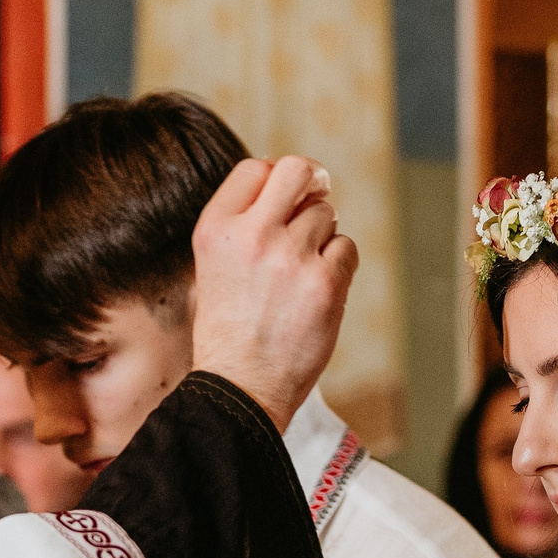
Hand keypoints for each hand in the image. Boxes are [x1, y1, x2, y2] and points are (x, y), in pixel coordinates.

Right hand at [190, 155, 358, 432]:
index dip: (274, 179)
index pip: (254, 168)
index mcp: (215, 230)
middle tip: (316, 197)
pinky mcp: (325, 283)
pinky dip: (339, 265)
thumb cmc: (226, 335)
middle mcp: (251, 235)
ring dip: (322, 236)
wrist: (240, 389)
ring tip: (302, 274)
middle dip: (311, 183)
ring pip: (326, 214)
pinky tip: (318, 291)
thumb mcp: (211, 270)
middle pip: (297, 171)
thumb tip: (288, 189)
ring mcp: (291, 257)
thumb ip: (241, 228)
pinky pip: (346, 248)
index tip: (282, 199)